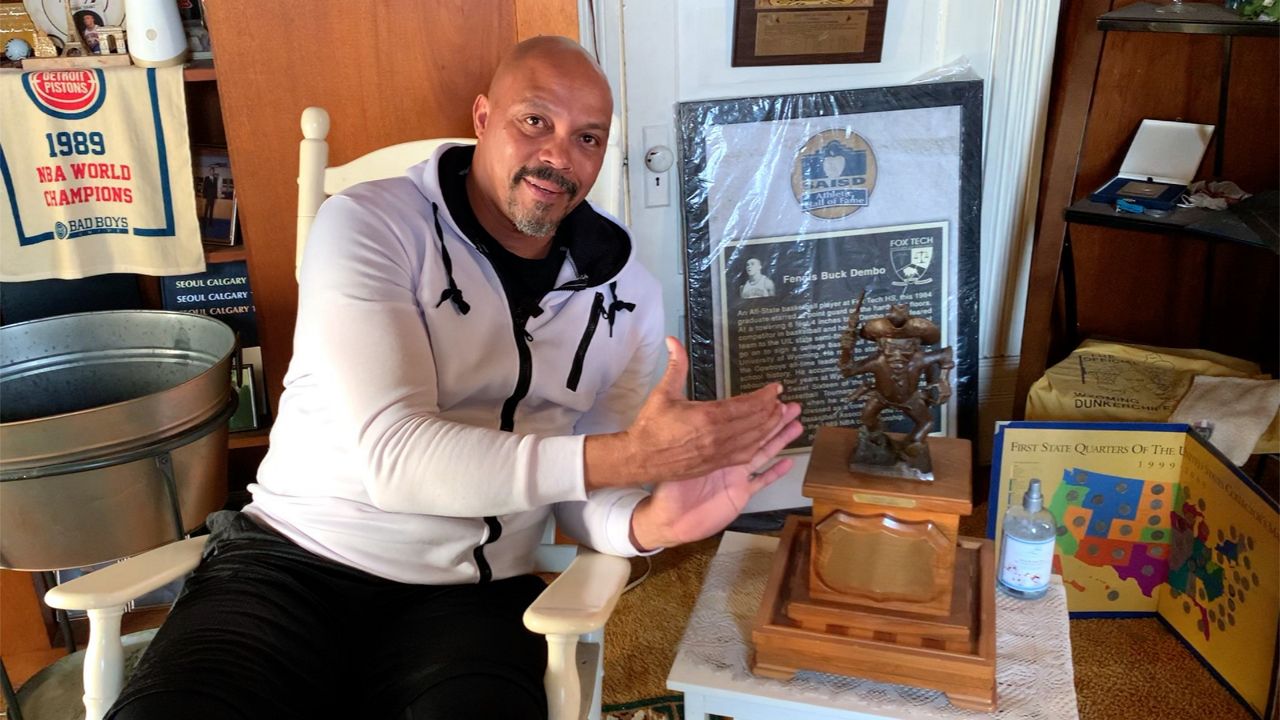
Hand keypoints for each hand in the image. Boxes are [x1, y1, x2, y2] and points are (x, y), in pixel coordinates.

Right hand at [584, 337, 785, 490]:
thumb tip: (673, 340)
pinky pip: (744, 455)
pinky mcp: (715, 464)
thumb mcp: (663, 393)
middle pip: (755, 423)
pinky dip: (759, 445)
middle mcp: (717, 436)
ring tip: (783, 417)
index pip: (746, 405)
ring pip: (754, 440)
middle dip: (772, 411)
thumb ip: (676, 366)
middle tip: (784, 401)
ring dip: (770, 428)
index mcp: (707, 416)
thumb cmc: (650, 426)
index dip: (764, 396)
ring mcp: (718, 453)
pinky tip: (765, 439)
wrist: (639, 459)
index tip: (775, 388)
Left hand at [628, 401, 802, 550]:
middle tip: (792, 406)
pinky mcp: (739, 494)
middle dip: (775, 420)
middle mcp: (727, 460)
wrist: (668, 518)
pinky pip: (761, 482)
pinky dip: (775, 472)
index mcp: (713, 446)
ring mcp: (735, 477)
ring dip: (780, 439)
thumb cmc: (667, 488)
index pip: (739, 422)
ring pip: (762, 453)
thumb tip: (676, 396)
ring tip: (796, 425)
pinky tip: (788, 461)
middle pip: (756, 435)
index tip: (771, 396)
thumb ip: (679, 432)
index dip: (756, 409)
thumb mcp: (672, 456)